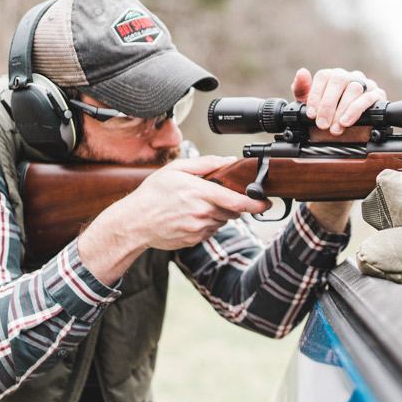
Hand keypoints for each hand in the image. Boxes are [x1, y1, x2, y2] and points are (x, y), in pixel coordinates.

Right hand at [78, 156, 270, 284]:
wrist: (134, 223)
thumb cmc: (153, 194)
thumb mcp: (175, 169)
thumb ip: (205, 164)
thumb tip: (228, 161)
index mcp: (199, 193)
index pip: (237, 202)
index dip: (256, 204)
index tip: (267, 203)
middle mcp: (202, 213)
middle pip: (233, 211)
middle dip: (231, 204)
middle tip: (215, 196)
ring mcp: (199, 229)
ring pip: (223, 221)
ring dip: (218, 213)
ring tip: (196, 205)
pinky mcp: (195, 240)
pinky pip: (211, 230)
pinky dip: (207, 223)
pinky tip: (190, 217)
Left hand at [292, 67, 386, 134]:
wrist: (347, 141)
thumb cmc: (329, 122)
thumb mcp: (310, 110)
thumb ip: (302, 91)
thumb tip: (301, 72)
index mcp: (333, 77)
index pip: (324, 76)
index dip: (316, 95)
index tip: (311, 114)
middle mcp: (350, 77)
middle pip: (339, 79)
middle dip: (328, 104)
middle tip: (322, 124)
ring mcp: (366, 85)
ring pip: (354, 88)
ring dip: (342, 109)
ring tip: (335, 128)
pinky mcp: (378, 96)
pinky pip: (368, 98)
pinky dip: (355, 111)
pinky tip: (346, 122)